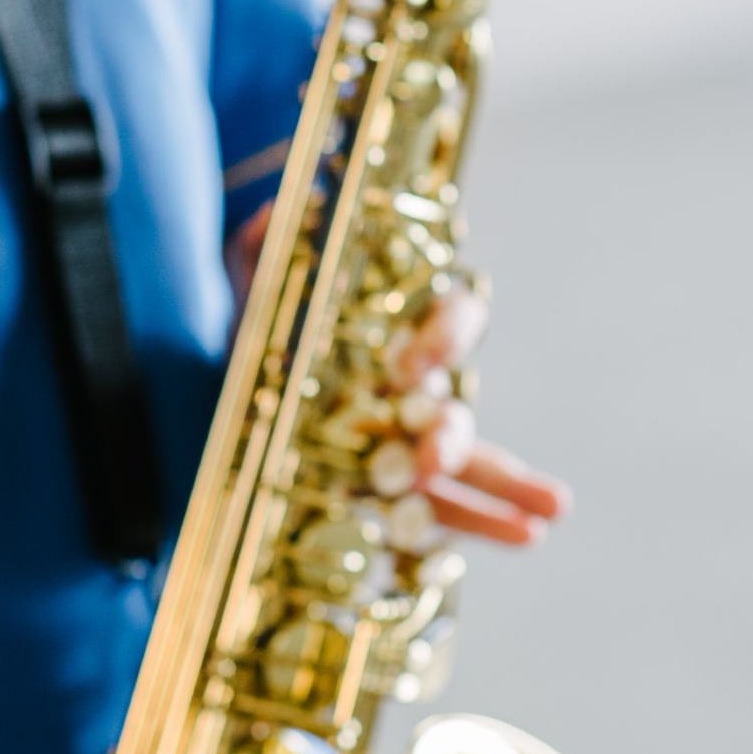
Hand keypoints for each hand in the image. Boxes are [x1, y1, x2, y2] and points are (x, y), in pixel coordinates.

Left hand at [227, 204, 569, 545]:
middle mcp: (407, 386)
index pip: (449, 318)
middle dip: (451, 433)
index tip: (415, 362)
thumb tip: (276, 214)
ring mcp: (402, 439)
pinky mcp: (388, 487)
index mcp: (391, 330)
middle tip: (434, 458)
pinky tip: (528, 538)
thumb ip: (261, 250)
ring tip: (542, 518)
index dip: (446, 334)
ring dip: (501, 485)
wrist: (210, 401)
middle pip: (452, 404)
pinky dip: (483, 522)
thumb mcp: (244, 286)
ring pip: (462, 459)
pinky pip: (441, 507)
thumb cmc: (246, 337)